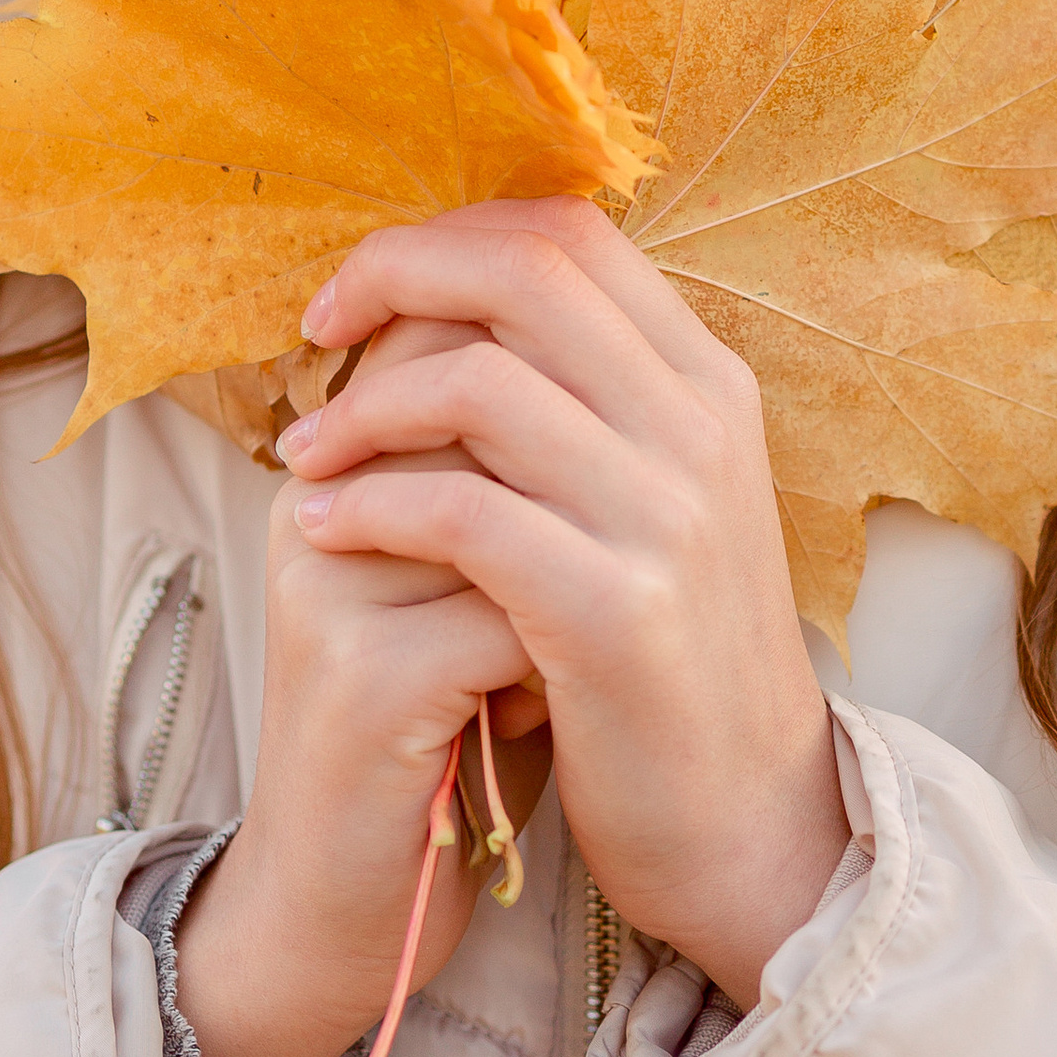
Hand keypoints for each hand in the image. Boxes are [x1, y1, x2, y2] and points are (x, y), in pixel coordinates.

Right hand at [167, 313, 549, 1056]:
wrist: (344, 913)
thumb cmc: (431, 738)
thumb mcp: (453, 589)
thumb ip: (494, 480)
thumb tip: (605, 374)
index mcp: (336, 477)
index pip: (446, 335)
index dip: (545, 394)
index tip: (582, 490)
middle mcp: (317, 513)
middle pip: (476, 399)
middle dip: (563, 485)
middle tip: (577, 570)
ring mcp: (333, 591)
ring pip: (513, 506)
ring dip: (566, 577)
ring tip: (547, 647)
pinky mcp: (368, 679)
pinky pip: (511, 614)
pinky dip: (553, 660)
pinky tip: (534, 708)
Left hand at [279, 200, 847, 1006]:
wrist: (748, 820)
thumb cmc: (666, 658)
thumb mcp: (654, 503)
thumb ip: (584, 406)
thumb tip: (446, 313)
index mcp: (707, 384)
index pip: (568, 236)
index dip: (447, 237)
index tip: (364, 292)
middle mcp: (700, 428)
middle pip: (524, 275)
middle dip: (395, 278)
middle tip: (320, 332)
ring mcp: (668, 517)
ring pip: (482, 385)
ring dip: (365, 409)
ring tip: (308, 458)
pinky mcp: (619, 611)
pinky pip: (465, 512)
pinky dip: (375, 506)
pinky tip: (329, 531)